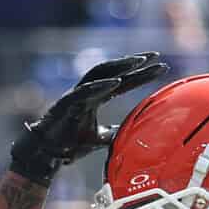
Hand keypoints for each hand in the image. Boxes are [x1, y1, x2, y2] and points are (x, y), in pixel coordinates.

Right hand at [10, 52, 168, 185]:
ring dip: (120, 66)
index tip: (162, 67)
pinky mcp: (67, 104)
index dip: (142, 74)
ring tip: (139, 62)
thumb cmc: (71, 144)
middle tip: (156, 56)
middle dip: (134, 63)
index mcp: (96, 97)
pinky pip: (85, 91)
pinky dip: (101, 86)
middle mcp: (88, 91)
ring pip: (99, 73)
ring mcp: (76, 95)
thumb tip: (134, 134)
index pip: (123, 81)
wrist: (46, 152)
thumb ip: (116, 132)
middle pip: (114, 71)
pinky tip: (116, 82)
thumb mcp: (101, 138)